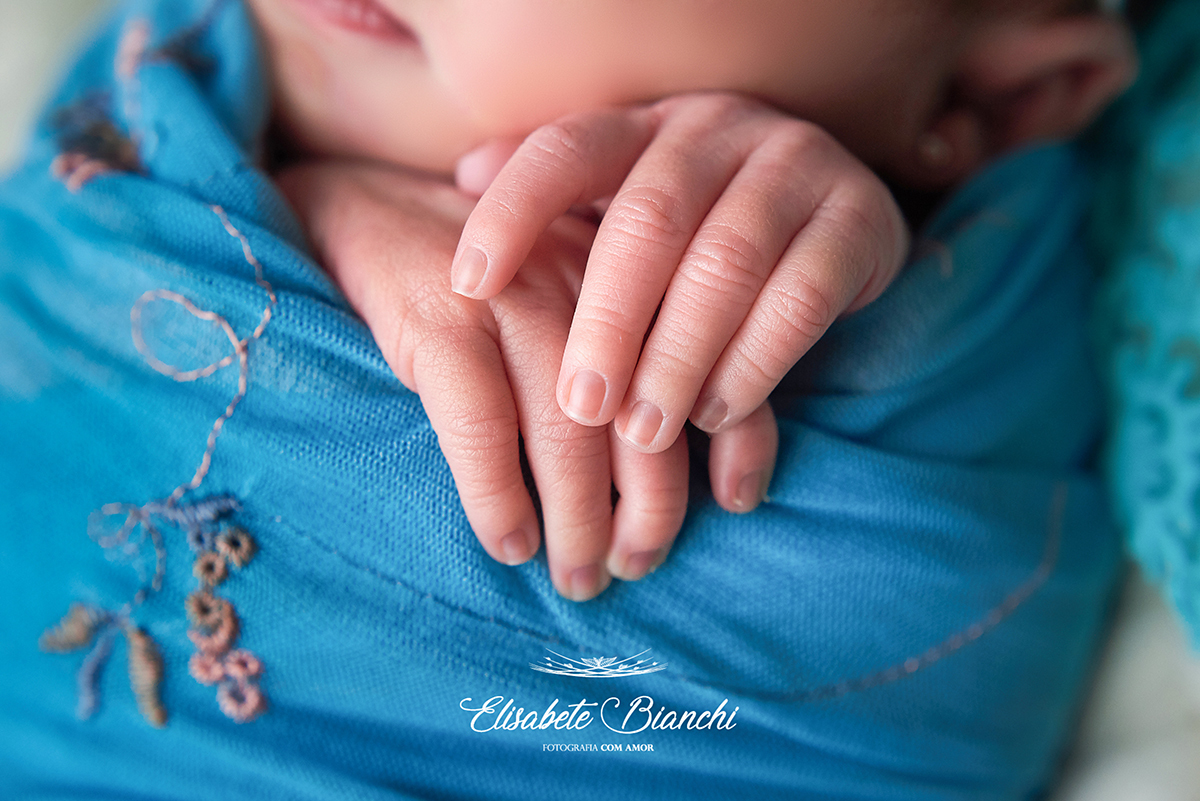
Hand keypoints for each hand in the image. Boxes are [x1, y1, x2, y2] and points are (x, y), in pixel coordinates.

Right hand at [277, 161, 700, 598]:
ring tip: (576, 576)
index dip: (739, 446)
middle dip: (650, 511)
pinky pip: (482, 427)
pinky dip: (498, 498)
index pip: (718, 364)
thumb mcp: (580, 294)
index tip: (734, 507)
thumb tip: (697, 464)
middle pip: (645, 416)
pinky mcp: (440, 318)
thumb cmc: (495, 274)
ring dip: (578, 524)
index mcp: (641, 274)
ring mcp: (515, 299)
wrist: (373, 205)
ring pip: (568, 434)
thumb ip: (638, 352)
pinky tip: (509, 542)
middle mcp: (591, 281)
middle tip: (634, 566)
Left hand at [452, 92, 908, 464]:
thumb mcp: (629, 209)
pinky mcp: (858, 217)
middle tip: (581, 407)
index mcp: (645, 127)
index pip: (566, 152)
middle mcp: (717, 130)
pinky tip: (719, 415)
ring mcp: (794, 165)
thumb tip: (461, 176)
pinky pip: (804, 297)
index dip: (512, 212)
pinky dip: (756, 363)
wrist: (837, 216)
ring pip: (727, 264)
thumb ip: (563, 203)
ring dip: (680, 358)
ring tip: (646, 433)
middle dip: (608, 322)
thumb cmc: (702, 230)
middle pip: (649, 220)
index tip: (465, 285)